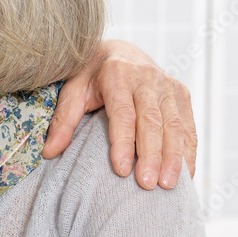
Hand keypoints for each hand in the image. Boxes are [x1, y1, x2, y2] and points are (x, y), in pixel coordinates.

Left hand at [43, 39, 196, 189]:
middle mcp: (147, 77)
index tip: (122, 170)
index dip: (124, 142)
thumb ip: (64, 120)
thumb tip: (49, 152)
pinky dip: (188, 151)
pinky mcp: (181, 94)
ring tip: (167, 185)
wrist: (119, 50)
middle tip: (148, 184)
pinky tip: (185, 176)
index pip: (123, 113)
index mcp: (118, 73)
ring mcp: (168, 85)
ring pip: (174, 125)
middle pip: (152, 121)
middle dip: (152, 155)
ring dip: (173, 157)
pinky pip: (188, 126)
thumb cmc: (91, 75)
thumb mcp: (72, 89)